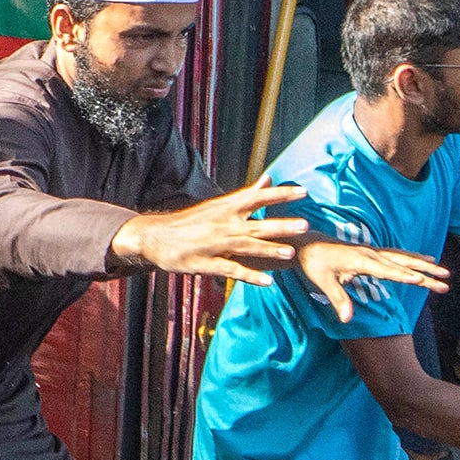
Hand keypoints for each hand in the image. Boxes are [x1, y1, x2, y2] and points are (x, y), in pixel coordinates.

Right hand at [115, 178, 314, 287]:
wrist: (155, 235)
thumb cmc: (190, 221)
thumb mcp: (218, 205)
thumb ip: (248, 194)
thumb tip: (269, 178)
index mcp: (226, 208)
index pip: (257, 198)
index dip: (280, 195)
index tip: (303, 192)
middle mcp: (223, 224)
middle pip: (256, 224)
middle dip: (280, 225)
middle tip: (304, 225)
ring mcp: (214, 244)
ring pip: (245, 247)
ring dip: (268, 250)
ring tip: (290, 253)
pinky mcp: (205, 263)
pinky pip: (231, 269)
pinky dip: (249, 275)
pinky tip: (267, 281)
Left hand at [298, 238, 449, 321]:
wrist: (307, 244)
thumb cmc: (313, 263)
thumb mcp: (322, 282)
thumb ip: (338, 299)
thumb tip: (347, 320)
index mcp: (360, 260)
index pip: (387, 270)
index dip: (404, 275)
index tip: (422, 280)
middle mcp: (370, 253)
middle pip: (403, 263)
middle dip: (425, 272)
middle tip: (446, 280)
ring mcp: (373, 251)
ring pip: (404, 258)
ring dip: (424, 265)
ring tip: (444, 272)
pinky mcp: (372, 252)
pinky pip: (397, 255)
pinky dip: (413, 258)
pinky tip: (425, 261)